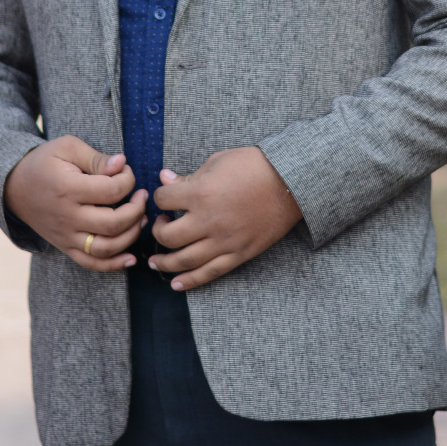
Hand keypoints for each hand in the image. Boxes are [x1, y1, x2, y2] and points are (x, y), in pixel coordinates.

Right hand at [4, 136, 146, 271]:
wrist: (14, 186)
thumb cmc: (44, 162)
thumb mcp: (67, 147)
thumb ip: (95, 157)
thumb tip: (122, 164)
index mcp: (68, 188)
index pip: (111, 190)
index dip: (128, 179)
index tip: (126, 170)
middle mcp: (67, 216)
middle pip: (113, 224)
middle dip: (137, 209)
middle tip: (141, 195)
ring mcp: (66, 236)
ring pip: (106, 248)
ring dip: (131, 236)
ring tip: (141, 218)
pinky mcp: (65, 247)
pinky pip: (91, 263)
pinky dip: (113, 265)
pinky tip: (131, 258)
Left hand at [150, 146, 301, 290]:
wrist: (290, 182)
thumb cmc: (253, 165)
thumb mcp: (217, 161)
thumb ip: (189, 175)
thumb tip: (164, 179)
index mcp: (201, 192)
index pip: (164, 200)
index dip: (160, 197)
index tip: (165, 197)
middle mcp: (209, 220)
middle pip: (168, 236)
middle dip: (157, 231)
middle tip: (162, 225)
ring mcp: (224, 240)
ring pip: (185, 260)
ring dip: (165, 263)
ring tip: (155, 262)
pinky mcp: (239, 254)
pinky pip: (210, 273)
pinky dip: (190, 281)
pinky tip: (176, 284)